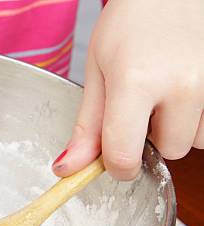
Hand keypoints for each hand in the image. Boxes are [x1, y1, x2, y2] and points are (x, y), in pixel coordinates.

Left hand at [53, 0, 202, 179]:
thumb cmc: (132, 22)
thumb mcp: (98, 70)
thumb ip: (87, 126)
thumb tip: (68, 169)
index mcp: (137, 81)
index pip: (125, 156)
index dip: (117, 166)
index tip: (115, 160)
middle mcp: (183, 84)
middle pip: (168, 151)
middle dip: (152, 137)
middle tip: (144, 102)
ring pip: (196, 141)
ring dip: (179, 127)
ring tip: (167, 90)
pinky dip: (198, 116)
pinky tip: (186, 90)